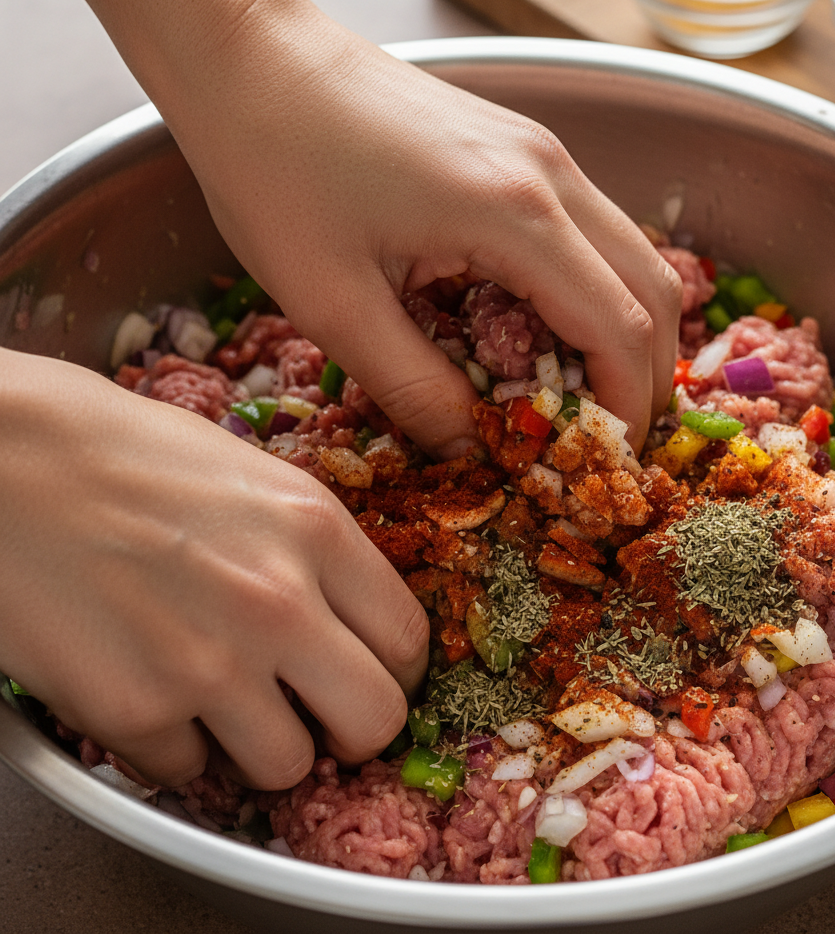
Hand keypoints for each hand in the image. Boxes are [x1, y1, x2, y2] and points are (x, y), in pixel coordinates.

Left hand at [0, 0, 680, 456]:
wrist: (251, 53)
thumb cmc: (275, 170)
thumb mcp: (333, 304)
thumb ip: (413, 387)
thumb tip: (473, 446)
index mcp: (514, 214)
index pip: (620, 326)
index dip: (625, 404)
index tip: (605, 462)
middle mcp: (551, 175)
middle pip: (654, 288)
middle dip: (643, 373)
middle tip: (605, 436)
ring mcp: (541, 152)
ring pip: (630, 255)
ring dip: (621, 330)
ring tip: (577, 393)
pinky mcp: (519, 147)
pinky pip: (588, 231)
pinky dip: (589, 291)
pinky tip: (538, 327)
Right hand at [0, 349, 427, 788]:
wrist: (4, 457)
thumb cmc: (120, 449)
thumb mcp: (252, 476)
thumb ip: (312, 549)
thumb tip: (342, 612)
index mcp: (316, 530)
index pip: (407, 638)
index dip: (397, 671)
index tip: (376, 678)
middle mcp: (279, 603)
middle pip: (375, 720)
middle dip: (353, 729)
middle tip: (320, 716)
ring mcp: (208, 663)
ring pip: (288, 766)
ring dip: (262, 746)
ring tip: (227, 706)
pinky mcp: (133, 710)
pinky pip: (187, 771)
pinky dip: (176, 749)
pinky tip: (153, 696)